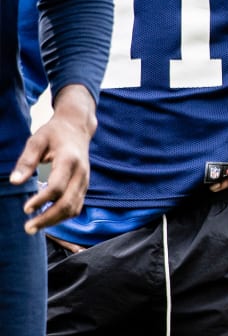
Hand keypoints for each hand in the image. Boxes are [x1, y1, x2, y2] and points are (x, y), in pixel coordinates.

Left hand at [9, 85, 95, 233]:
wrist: (77, 127)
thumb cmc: (54, 133)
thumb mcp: (37, 140)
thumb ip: (26, 161)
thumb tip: (15, 182)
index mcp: (69, 160)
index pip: (57, 187)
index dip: (42, 200)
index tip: (25, 209)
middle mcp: (81, 172)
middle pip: (67, 202)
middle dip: (48, 218)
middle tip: (28, 228)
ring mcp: (85, 180)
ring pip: (74, 208)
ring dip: (55, 220)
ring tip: (35, 226)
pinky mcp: (84, 185)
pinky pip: (76, 206)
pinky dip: (62, 216)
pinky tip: (47, 218)